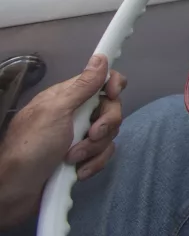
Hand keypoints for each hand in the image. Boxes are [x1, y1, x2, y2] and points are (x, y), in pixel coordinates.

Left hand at [0, 55, 125, 228]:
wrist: (16, 191)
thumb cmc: (32, 147)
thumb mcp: (56, 112)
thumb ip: (82, 86)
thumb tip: (101, 57)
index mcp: (67, 97)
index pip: (100, 80)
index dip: (112, 84)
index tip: (111, 96)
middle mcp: (75, 114)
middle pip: (110, 108)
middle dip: (105, 125)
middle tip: (90, 135)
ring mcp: (78, 137)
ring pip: (109, 134)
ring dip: (94, 149)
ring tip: (73, 159)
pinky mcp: (81, 158)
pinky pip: (102, 154)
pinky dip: (93, 164)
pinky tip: (78, 172)